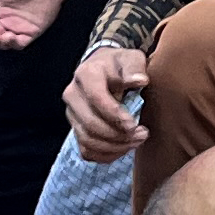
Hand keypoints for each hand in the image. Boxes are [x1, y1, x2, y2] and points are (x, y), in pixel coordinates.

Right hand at [65, 43, 148, 158]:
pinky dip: (106, 155)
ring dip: (115, 147)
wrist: (105, 69)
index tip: (134, 123)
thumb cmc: (121, 65)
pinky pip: (87, 150)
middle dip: (118, 135)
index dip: (115, 114)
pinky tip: (124, 149)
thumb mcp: (131, 59)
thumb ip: (135, 68)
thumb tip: (140, 80)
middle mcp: (73, 94)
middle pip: (91, 123)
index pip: (96, 98)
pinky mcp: (76, 128)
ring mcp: (72, 114)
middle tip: (142, 134)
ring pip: (88, 140)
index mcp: (86, 74)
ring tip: (136, 142)